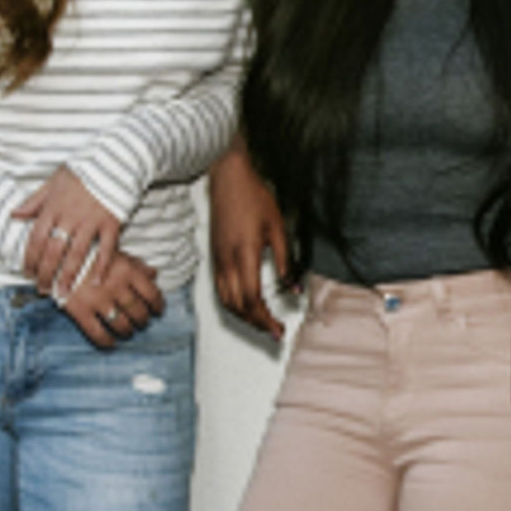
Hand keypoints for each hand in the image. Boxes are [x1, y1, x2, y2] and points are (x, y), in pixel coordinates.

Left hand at [13, 167, 126, 297]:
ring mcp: (91, 221)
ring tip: (63, 292)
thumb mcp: (53, 181)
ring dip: (68, 276)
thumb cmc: (83, 171)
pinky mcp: (111, 223)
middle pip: (53, 251)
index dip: (30, 258)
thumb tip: (14, 215)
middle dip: (45, 273)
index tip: (27, 273)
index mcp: (53, 206)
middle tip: (42, 289)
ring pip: (76, 254)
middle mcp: (70, 216)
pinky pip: (106, 249)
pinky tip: (95, 281)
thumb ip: (34, 201)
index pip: (36, 238)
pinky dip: (101, 266)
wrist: (114, 160)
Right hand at [69, 253, 164, 349]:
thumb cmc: (89, 253)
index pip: (152, 294)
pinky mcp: (81, 311)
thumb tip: (153, 274)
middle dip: (143, 320)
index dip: (158, 306)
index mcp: (127, 271)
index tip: (158, 311)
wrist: (57, 255)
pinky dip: (107, 341)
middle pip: (138, 312)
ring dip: (128, 331)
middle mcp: (116, 287)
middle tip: (141, 322)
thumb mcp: (115, 253)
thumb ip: (135, 264)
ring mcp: (98, 300)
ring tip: (127, 331)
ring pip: (122, 325)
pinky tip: (110, 342)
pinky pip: (98, 333)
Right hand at [206, 145, 290, 339]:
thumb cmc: (253, 197)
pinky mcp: (215, 257)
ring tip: (262, 322)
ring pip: (226, 301)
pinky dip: (233, 304)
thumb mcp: (278, 227)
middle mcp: (227, 262)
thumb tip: (295, 288)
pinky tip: (246, 305)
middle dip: (256, 323)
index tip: (279, 330)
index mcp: (244, 256)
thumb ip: (286, 260)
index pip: (252, 300)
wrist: (228, 179)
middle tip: (274, 331)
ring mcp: (218, 260)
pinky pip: (221, 290)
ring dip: (244, 316)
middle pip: (238, 306)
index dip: (265, 320)